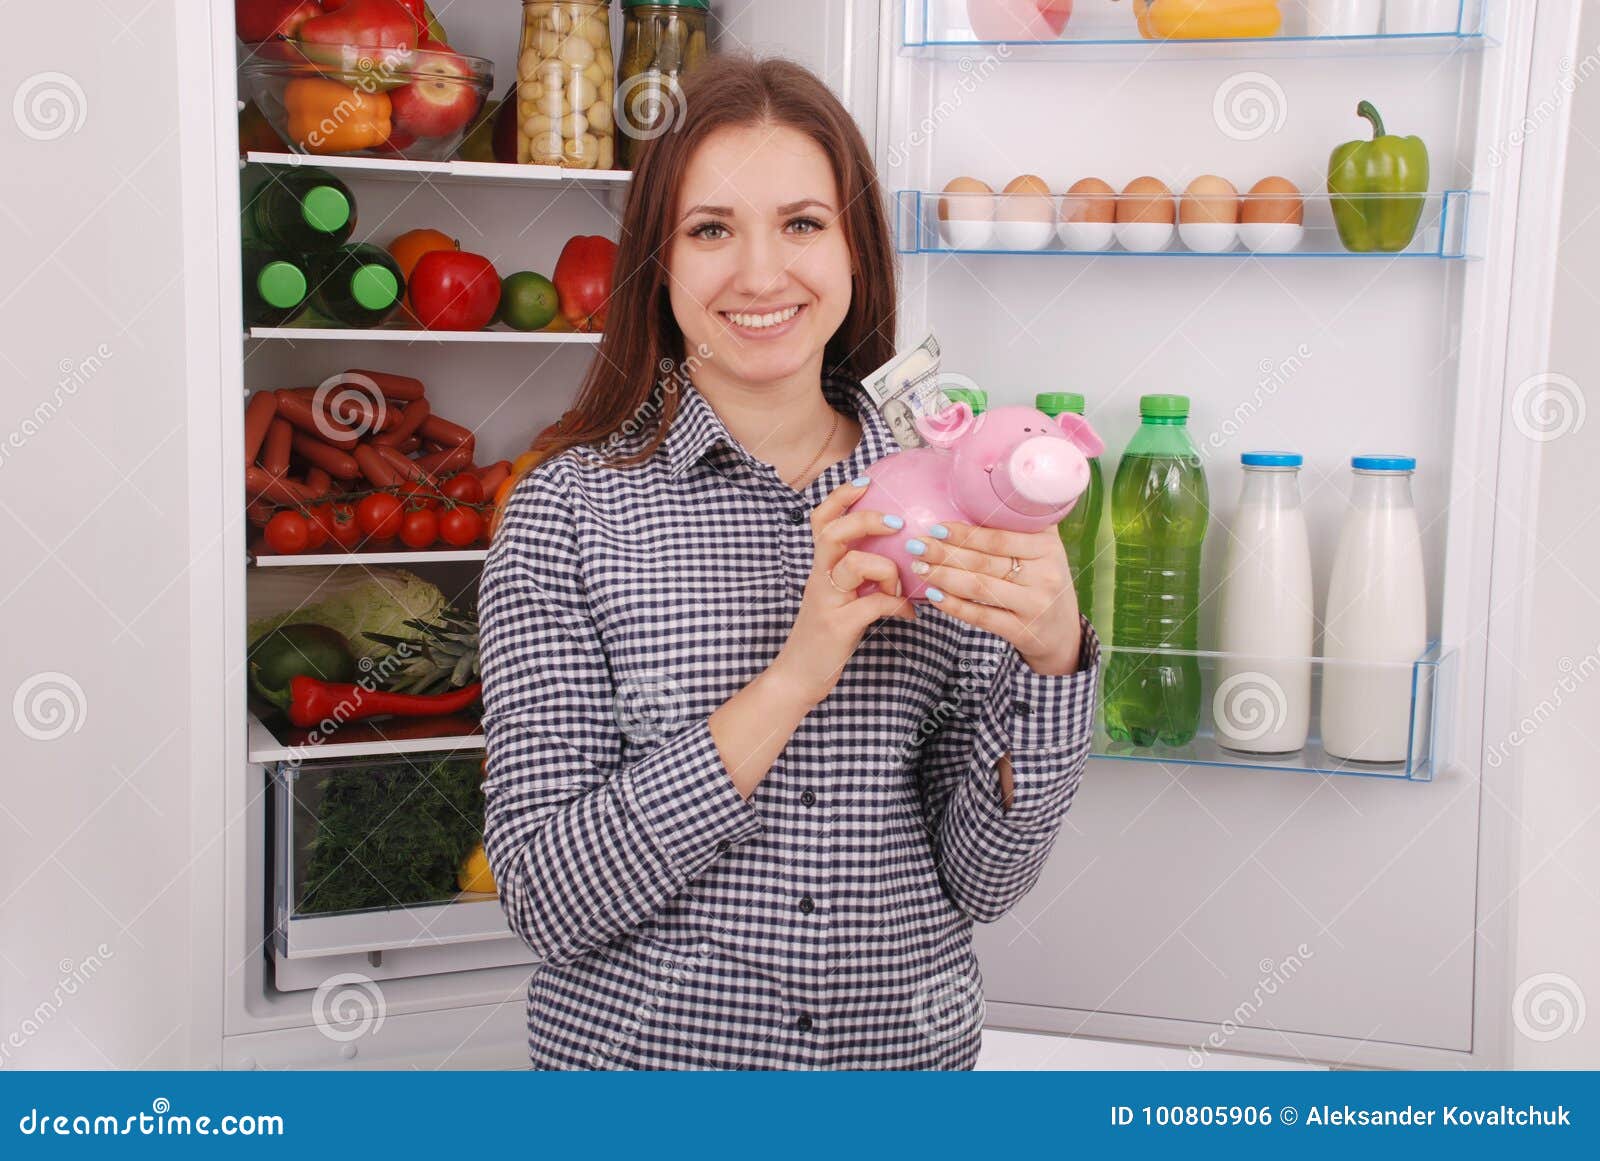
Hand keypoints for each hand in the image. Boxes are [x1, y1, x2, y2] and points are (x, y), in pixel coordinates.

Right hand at [769, 478, 916, 707]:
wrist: (799, 676)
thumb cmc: (824, 636)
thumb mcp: (839, 599)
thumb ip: (859, 579)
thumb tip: (900, 562)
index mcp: (820, 568)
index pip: (821, 521)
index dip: (840, 497)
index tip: (865, 482)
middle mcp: (820, 578)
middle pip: (834, 532)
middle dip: (866, 520)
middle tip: (896, 523)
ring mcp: (828, 600)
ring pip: (856, 564)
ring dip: (888, 571)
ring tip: (899, 589)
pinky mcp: (839, 624)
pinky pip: (875, 603)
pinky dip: (898, 605)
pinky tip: (908, 615)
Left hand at [910, 520, 1082, 675]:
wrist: (1062, 629)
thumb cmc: (1042, 579)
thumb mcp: (1043, 548)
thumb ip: (1021, 523)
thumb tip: (979, 489)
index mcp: (1047, 546)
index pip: (999, 539)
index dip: (964, 533)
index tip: (936, 527)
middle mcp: (1044, 574)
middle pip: (984, 562)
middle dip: (945, 553)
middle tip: (916, 545)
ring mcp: (1034, 605)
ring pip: (979, 588)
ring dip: (943, 576)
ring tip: (919, 567)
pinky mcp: (1022, 630)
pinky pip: (981, 617)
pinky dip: (954, 606)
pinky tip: (933, 596)